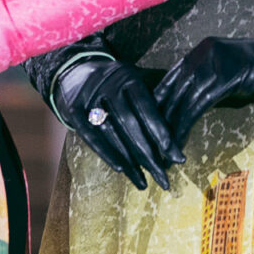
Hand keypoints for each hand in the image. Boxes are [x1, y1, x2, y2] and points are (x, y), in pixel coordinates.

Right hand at [48, 55, 179, 189]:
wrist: (72, 70)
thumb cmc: (115, 82)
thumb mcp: (135, 79)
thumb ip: (155, 99)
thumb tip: (181, 128)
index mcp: (128, 77)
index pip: (147, 108)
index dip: (161, 133)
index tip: (177, 158)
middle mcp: (108, 86)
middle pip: (130, 124)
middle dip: (148, 155)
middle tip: (163, 179)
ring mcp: (88, 97)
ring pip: (111, 134)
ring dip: (129, 161)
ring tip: (144, 182)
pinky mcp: (73, 110)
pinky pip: (91, 137)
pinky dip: (106, 153)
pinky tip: (121, 170)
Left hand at [152, 30, 253, 144]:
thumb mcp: (231, 79)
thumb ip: (208, 89)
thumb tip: (186, 110)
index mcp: (201, 52)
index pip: (168, 81)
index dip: (155, 107)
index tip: (145, 131)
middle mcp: (203, 53)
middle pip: (170, 91)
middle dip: (157, 122)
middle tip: (149, 148)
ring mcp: (215, 61)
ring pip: (181, 100)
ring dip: (169, 130)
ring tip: (163, 154)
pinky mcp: (228, 75)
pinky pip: (198, 104)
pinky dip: (185, 126)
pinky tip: (179, 144)